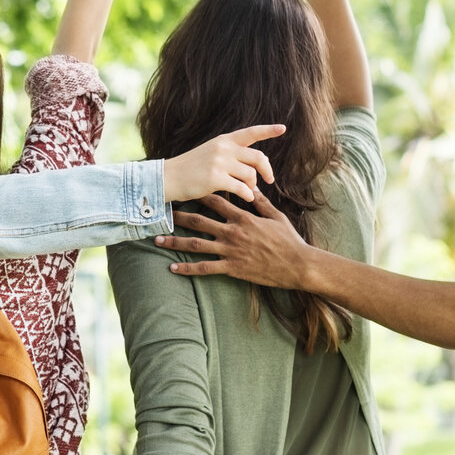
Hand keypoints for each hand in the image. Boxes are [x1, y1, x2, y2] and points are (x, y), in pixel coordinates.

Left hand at [154, 191, 312, 288]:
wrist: (297, 264)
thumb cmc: (288, 239)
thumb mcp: (275, 216)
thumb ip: (260, 202)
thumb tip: (250, 186)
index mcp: (242, 217)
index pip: (215, 201)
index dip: (198, 194)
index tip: (184, 189)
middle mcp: (232, 232)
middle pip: (198, 221)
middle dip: (178, 217)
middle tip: (161, 213)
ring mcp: (230, 251)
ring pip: (196, 245)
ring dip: (175, 242)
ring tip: (156, 240)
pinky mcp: (232, 268)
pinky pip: (205, 268)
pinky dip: (187, 269)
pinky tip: (173, 268)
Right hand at [160, 125, 282, 201]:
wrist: (169, 177)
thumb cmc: (192, 168)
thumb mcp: (211, 152)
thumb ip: (232, 155)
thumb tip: (255, 168)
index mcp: (224, 140)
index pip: (250, 132)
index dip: (268, 130)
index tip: (283, 128)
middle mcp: (223, 148)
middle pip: (257, 157)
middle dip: (267, 170)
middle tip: (269, 180)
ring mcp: (219, 162)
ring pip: (250, 174)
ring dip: (252, 185)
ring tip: (248, 190)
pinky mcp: (215, 178)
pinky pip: (242, 188)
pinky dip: (248, 194)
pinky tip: (246, 197)